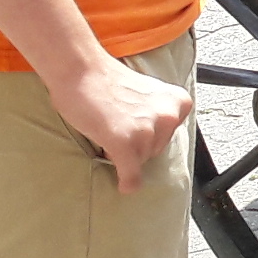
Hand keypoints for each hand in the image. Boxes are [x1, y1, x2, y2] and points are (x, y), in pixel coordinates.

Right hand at [47, 55, 196, 195]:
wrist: (80, 70)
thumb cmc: (107, 81)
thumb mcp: (148, 93)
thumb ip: (158, 114)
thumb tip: (157, 141)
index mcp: (178, 102)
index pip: (168, 135)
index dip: (148, 133)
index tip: (134, 124)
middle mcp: (168, 116)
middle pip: (154, 149)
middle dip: (136, 144)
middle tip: (115, 124)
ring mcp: (147, 130)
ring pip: (140, 161)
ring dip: (124, 153)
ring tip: (107, 130)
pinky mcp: (125, 143)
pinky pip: (131, 174)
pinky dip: (128, 182)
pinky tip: (125, 187)